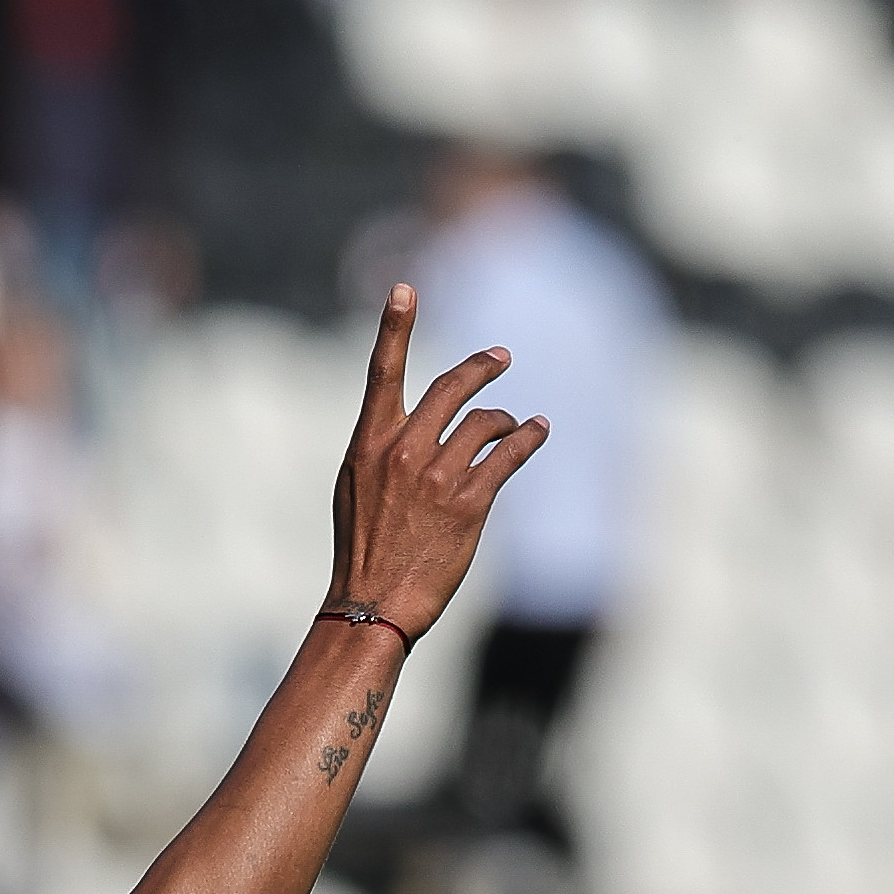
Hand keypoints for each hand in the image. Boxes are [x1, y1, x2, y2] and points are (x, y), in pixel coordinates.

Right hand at [324, 284, 547, 640]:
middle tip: (501, 359)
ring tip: (514, 425)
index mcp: (368, 445)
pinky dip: (528, 439)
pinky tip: (538, 432)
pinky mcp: (469, 503)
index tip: (405, 289)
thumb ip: (381, 450)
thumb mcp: (355, 490)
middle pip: (450, 388)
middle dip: (481, 368)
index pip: (383, 373)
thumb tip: (412, 426)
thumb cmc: (362, 550)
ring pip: (484, 423)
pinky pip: (509, 455)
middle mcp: (402, 452)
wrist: (372, 603)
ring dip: (504, 420)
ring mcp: (437, 477)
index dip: (394, 327)